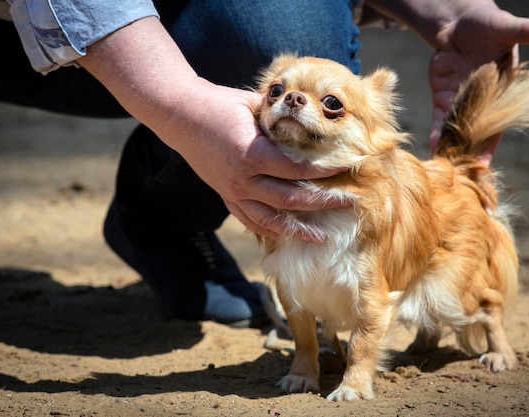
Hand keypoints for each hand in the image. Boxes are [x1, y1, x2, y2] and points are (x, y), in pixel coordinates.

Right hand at [166, 79, 346, 241]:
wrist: (180, 116)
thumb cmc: (219, 104)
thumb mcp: (253, 105)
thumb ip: (280, 119)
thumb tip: (311, 124)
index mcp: (252, 154)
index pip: (297, 168)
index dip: (325, 171)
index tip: (347, 168)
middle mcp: (242, 179)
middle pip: (290, 198)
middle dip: (322, 202)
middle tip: (348, 201)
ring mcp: (232, 191)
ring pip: (270, 219)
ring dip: (298, 230)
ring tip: (321, 237)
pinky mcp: (225, 196)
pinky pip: (249, 220)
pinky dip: (269, 230)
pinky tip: (286, 235)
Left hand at [427, 3, 528, 164]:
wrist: (459, 22)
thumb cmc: (488, 24)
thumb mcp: (507, 27)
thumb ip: (526, 32)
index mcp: (503, 93)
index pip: (497, 124)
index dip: (489, 145)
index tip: (482, 164)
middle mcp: (482, 103)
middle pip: (475, 134)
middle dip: (467, 155)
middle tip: (459, 178)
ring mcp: (461, 101)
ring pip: (455, 130)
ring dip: (450, 149)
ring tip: (443, 169)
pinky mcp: (442, 96)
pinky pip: (440, 119)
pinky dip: (436, 132)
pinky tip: (432, 147)